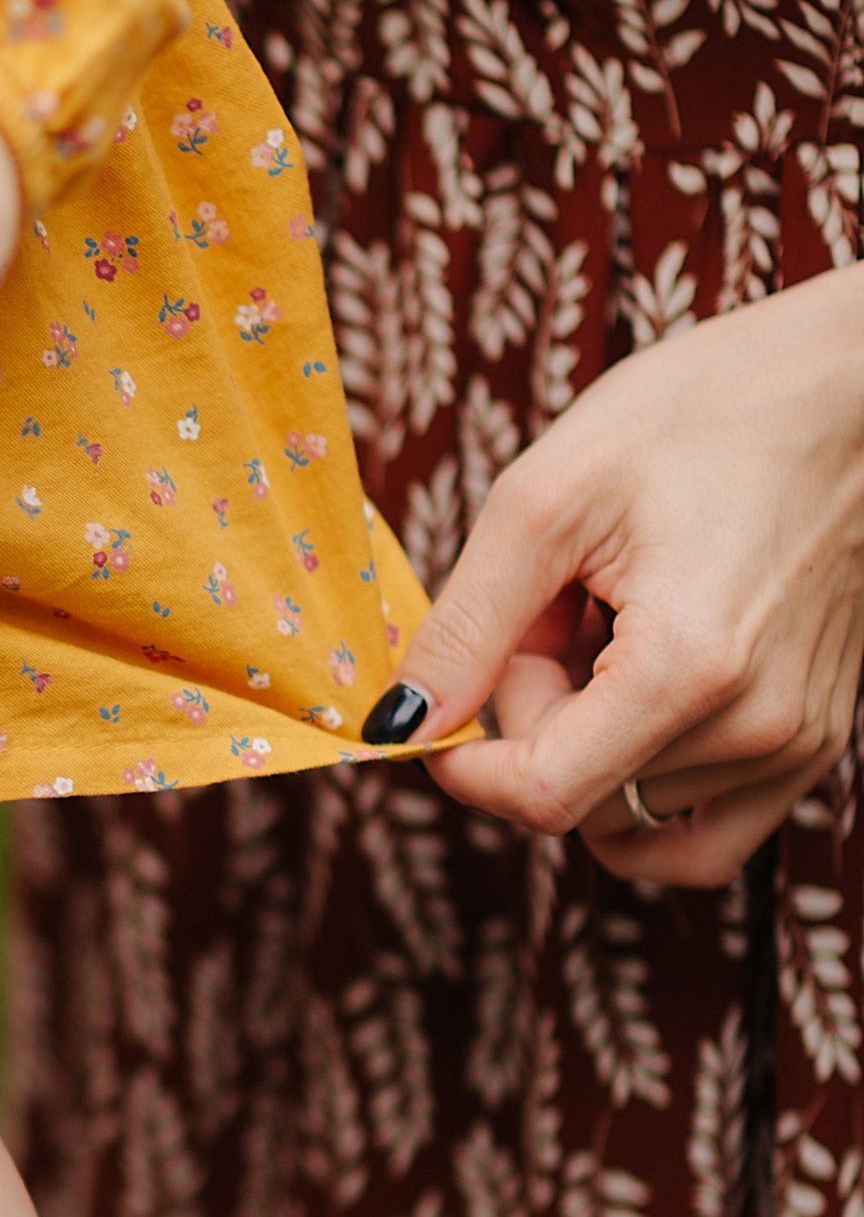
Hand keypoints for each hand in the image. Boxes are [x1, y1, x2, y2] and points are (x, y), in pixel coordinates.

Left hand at [378, 268, 863, 885]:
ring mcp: (800, 744)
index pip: (542, 797)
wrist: (848, 385)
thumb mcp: (547, 500)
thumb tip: (398, 727)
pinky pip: (705, 830)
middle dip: (534, 720)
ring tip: (614, 626)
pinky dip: (646, 785)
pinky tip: (634, 698)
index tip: (447, 701)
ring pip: (634, 809)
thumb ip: (465, 628)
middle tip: (557, 610)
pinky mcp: (818, 741)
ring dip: (592, 736)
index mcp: (691, 668)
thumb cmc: (705, 412)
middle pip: (582, 799)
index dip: (467, 765)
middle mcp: (760, 728)